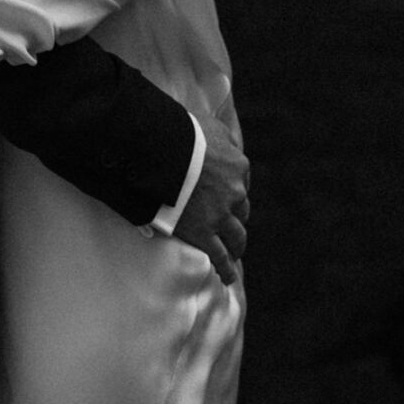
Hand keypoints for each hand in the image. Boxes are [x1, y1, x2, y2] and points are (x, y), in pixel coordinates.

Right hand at [172, 116, 250, 282]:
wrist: (161, 153)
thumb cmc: (180, 134)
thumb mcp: (211, 125)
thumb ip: (224, 137)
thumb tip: (232, 144)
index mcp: (238, 166)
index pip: (242, 182)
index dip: (233, 191)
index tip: (227, 197)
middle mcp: (235, 193)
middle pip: (241, 211)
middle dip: (236, 218)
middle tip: (230, 225)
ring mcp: (219, 217)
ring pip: (237, 237)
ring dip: (237, 245)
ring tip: (235, 253)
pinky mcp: (203, 234)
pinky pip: (220, 257)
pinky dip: (225, 269)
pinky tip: (227, 277)